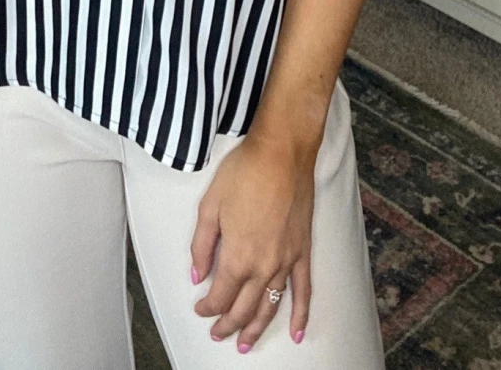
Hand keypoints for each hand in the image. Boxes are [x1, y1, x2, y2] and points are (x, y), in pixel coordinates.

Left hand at [190, 129, 315, 350]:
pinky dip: (300, 315)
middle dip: (229, 325)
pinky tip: (296, 333)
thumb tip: (196, 275)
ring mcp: (287, 262)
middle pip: (244, 307)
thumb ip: (202, 245)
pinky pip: (304, 292)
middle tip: (217, 335)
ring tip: (245, 345)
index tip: (199, 310)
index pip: (220, 295)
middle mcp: (264, 266)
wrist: (281, 155)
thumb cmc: (242, 174)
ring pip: (270, 306)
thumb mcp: (209, 206)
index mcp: (237, 255)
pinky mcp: (303, 253)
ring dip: (257, 328)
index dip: (208, 307)